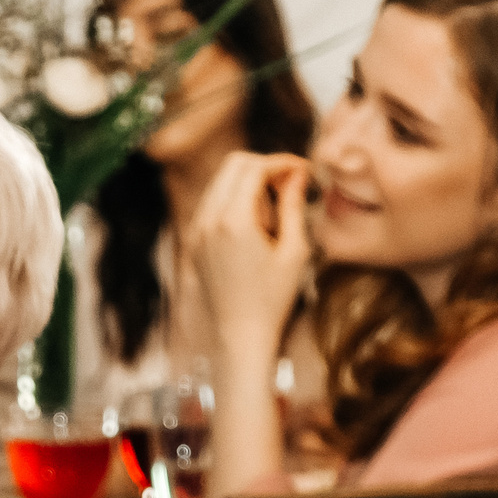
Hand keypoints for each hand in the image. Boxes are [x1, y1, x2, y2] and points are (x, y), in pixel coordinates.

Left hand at [189, 150, 312, 349]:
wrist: (240, 335)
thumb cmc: (273, 298)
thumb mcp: (294, 251)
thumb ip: (294, 206)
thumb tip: (297, 174)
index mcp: (233, 220)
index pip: (254, 167)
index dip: (282, 162)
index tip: (303, 170)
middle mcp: (208, 220)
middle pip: (234, 165)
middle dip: (264, 165)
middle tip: (290, 182)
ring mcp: (197, 230)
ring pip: (220, 181)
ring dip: (248, 180)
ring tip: (276, 201)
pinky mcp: (194, 241)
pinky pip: (212, 202)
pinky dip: (233, 197)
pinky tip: (257, 218)